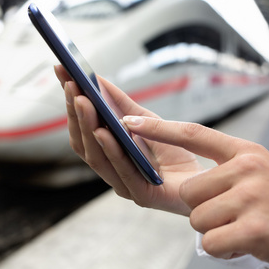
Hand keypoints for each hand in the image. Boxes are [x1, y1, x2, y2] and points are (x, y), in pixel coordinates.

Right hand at [54, 65, 201, 215]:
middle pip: (85, 143)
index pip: (83, 128)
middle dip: (76, 113)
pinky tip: (103, 132)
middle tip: (71, 84)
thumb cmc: (176, 152)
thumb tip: (97, 79)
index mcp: (110, 155)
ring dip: (88, 128)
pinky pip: (123, 173)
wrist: (207, 180)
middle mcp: (112, 171)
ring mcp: (124, 185)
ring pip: (98, 158)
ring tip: (82, 102)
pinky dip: (111, 151)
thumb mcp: (148, 121)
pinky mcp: (142, 196)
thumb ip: (123, 105)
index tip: (62, 72)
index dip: (71, 102)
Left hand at [121, 115, 268, 268]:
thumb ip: (229, 172)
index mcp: (246, 152)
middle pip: (188, 191)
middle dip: (201, 210)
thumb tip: (190, 184)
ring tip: (245, 228)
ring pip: (198, 219)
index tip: (128, 120)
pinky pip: (211, 243)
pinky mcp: (254, 229)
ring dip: (216, 231)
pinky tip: (250, 244)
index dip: (158, 127)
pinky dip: (225, 250)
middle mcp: (247, 168)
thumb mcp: (264, 172)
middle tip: (231, 216)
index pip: (193, 133)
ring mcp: (251, 197)